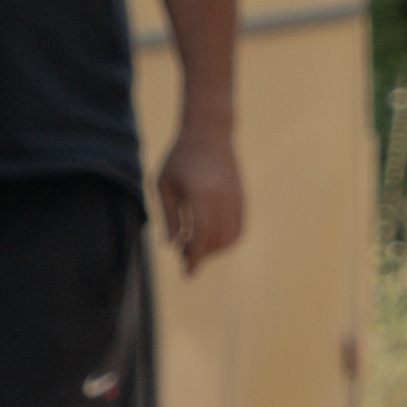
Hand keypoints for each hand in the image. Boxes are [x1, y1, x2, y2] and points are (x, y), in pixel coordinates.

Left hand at [154, 127, 247, 272]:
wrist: (209, 132)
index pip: (200, 236)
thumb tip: (171, 246)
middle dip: (199, 255)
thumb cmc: (179, 157)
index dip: (193, 257)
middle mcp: (223, 200)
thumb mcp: (164, 185)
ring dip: (213, 249)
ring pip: (230, 238)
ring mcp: (236, 199)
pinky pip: (239, 228)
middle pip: (214, 241)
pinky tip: (211, 238)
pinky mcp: (242, 198)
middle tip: (182, 255)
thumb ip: (169, 217)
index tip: (187, 273)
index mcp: (201, 196)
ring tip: (195, 245)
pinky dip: (227, 240)